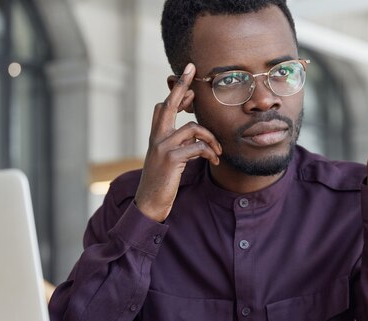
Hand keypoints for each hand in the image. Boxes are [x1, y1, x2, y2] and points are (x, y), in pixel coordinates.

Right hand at [135, 63, 221, 221]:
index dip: (176, 92)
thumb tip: (194, 131)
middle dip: (181, 86)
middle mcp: (157, 137)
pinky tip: (215, 160)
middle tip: (192, 70)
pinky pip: (197, 147)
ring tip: (218, 151)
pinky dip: (209, 152)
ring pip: (192, 128)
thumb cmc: (163, 182)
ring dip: (211, 138)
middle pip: (170, 104)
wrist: (149, 203)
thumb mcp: (168, 159)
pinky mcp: (171, 159)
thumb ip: (178, 143)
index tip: (189, 79)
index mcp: (157, 136)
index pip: (164, 107)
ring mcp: (162, 147)